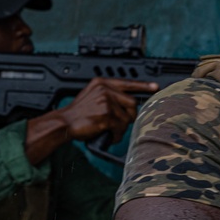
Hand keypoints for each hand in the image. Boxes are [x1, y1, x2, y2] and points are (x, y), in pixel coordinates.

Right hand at [24, 77, 155, 163]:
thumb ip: (109, 95)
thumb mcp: (93, 96)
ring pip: (127, 117)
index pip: (127, 82)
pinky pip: (120, 127)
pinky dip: (117, 135)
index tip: (155, 87)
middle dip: (130, 116)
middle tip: (120, 124)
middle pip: (132, 103)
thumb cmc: (79, 113)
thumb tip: (130, 104)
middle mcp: (105, 89)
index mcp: (102, 83)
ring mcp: (105, 101)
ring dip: (122, 128)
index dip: (143, 86)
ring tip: (112, 131)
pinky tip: (109, 136)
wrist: (65, 122)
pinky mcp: (106, 115)